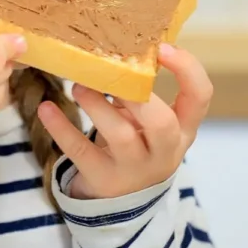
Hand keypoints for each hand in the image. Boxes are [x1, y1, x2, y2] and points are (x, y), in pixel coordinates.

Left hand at [39, 44, 211, 199]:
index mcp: (183, 129)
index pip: (200, 96)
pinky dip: (61, 128)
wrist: (124, 201)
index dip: (187, 69)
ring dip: (97, 105)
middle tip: (114, 71)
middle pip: (161, 123)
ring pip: (120, 136)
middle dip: (137, 95)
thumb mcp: (152, 123)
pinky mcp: (103, 180)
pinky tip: (46, 109)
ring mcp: (134, 169)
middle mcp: (164, 151)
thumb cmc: (139, 145)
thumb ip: (143, 93)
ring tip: (78, 85)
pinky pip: (81, 152)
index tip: (162, 47)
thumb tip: (116, 46)